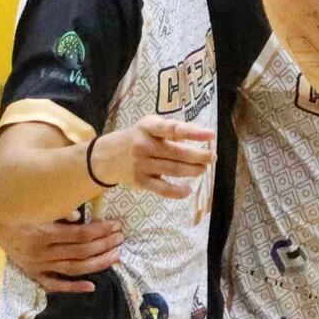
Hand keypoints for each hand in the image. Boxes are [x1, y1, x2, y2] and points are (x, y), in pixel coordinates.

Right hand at [0, 214, 122, 291]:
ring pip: (73, 268)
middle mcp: (40, 252)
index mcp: (42, 233)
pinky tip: (91, 287)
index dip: (100, 230)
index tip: (115, 225)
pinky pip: (54, 285)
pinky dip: (72, 287)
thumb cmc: (23, 208)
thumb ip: (58, 210)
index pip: (79, 235)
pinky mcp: (34, 273)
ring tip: (116, 256)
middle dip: (104, 245)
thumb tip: (79, 214)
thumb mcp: (39, 205)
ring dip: (97, 264)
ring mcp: (38, 265)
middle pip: (80, 252)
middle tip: (120, 238)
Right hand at [91, 116, 214, 197]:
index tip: (211, 135)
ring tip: (202, 169)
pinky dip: (177, 191)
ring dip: (192, 171)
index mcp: (148, 128)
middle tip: (212, 157)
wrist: (106, 156)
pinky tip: (188, 190)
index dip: (193, 133)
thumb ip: (174, 129)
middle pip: (176, 153)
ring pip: (173, 170)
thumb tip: (202, 133)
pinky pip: (162, 188)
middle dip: (199, 156)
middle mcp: (143, 145)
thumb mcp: (150, 127)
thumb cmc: (138, 138)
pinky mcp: (140, 181)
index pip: (172, 129)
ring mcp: (141, 164)